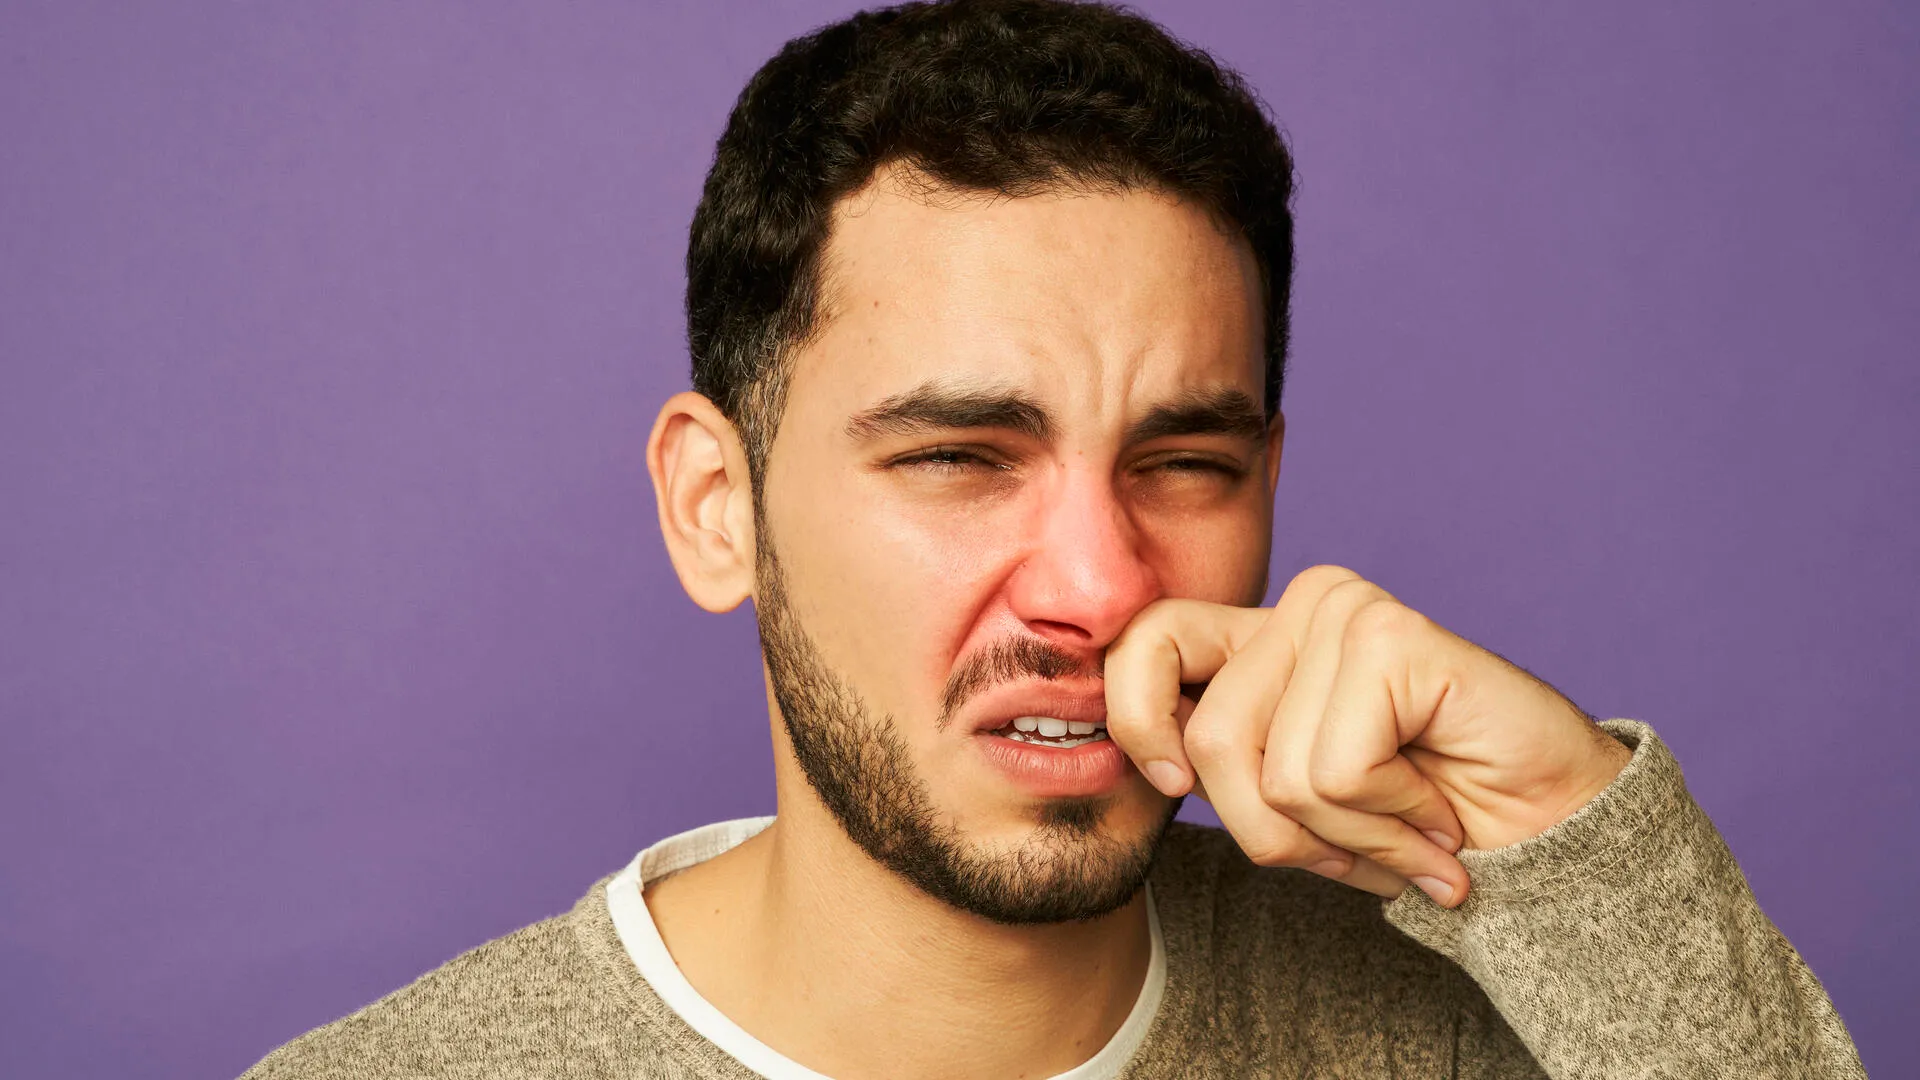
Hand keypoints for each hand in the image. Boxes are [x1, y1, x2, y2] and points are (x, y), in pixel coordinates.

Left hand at [1104, 565, 1632, 906]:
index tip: (1171, 782)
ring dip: (1350, 835)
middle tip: (1362, 837)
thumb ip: (1222, 767)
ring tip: (1414, 822)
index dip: (1137, 724)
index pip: (1144, 646)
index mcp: (1261, 637)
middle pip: (1208, 743)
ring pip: (1276, 774)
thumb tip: (1149, 759)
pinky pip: (1335, 772)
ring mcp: (1347, 613)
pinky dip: (1389, 820)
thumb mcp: (1290, 804)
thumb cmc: (1418, 822)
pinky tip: (1439, 810)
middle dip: (1279, 831)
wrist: (1548, 841)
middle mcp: (1300, 606)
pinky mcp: (1391, 638)